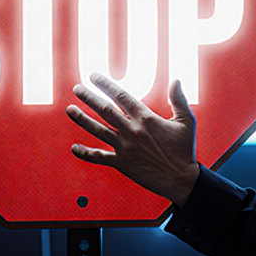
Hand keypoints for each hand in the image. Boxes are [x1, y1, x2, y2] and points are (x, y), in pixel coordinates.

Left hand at [66, 74, 199, 205]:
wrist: (180, 178)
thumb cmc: (184, 149)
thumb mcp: (186, 121)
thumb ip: (179, 99)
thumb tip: (176, 80)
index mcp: (146, 118)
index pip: (121, 96)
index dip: (106, 85)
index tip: (94, 77)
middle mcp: (132, 130)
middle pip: (105, 110)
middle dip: (88, 97)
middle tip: (77, 89)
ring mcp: (125, 147)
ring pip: (98, 130)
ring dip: (82, 119)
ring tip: (69, 109)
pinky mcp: (122, 163)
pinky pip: (100, 157)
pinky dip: (85, 153)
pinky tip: (74, 148)